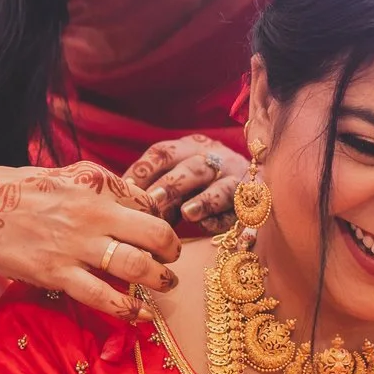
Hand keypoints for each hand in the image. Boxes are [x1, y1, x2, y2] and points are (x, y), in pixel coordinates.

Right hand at [0, 162, 180, 320]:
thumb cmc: (17, 189)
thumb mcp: (65, 173)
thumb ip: (101, 186)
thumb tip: (134, 199)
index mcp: (96, 186)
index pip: (148, 203)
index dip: (161, 220)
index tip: (161, 234)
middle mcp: (93, 214)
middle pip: (155, 234)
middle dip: (172, 250)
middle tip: (173, 259)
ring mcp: (76, 246)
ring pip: (137, 267)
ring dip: (160, 279)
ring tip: (166, 284)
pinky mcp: (56, 274)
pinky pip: (104, 297)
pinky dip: (129, 309)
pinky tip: (141, 314)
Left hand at [127, 136, 247, 227]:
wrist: (250, 182)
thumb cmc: (195, 186)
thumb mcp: (175, 178)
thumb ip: (154, 188)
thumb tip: (122, 207)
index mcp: (190, 148)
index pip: (164, 152)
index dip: (145, 169)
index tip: (127, 187)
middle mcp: (215, 158)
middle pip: (193, 168)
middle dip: (171, 185)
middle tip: (153, 202)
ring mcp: (237, 180)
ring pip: (222, 187)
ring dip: (204, 200)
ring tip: (187, 213)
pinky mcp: (252, 202)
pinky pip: (238, 210)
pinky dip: (222, 218)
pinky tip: (207, 226)